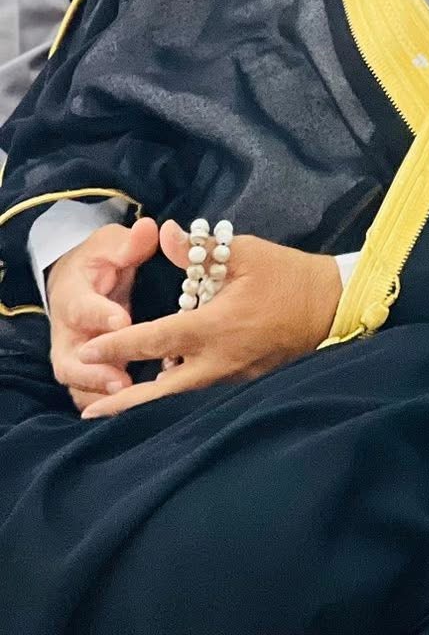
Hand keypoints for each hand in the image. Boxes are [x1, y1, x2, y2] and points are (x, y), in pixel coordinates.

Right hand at [47, 215, 160, 412]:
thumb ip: (130, 242)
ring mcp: (75, 355)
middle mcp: (68, 331)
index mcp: (73, 295)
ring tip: (129, 402)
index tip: (123, 322)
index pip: (83, 308)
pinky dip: (106, 404)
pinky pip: (90, 393)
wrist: (82, 279)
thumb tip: (149, 229)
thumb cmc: (101, 259)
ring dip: (100, 395)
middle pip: (69, 359)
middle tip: (122, 381)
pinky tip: (135, 409)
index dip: (100, 316)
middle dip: (93, 373)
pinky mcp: (86, 371)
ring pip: (77, 383)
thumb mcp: (112, 243)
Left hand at [76, 222, 341, 420]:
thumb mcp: (246, 252)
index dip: (117, 346)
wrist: (332, 304)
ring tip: (115, 402)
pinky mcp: (242, 381)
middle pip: (159, 391)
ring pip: (179, 396)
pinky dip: (177, 392)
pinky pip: (201, 389)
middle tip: (89, 410)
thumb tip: (168, 234)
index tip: (88, 350)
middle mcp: (217, 361)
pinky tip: (162, 386)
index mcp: (214, 327)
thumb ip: (202, 249)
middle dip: (123, 402)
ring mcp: (231, 376)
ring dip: (147, 399)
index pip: (154, 340)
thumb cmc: (288, 275)